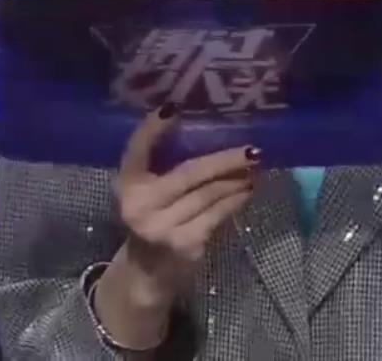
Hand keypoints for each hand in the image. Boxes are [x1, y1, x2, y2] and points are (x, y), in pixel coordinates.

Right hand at [95, 104, 257, 344]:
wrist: (147, 274)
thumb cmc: (153, 220)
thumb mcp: (149, 193)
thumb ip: (164, 167)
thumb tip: (214, 132)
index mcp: (127, 186)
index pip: (136, 151)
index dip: (151, 129)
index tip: (173, 107)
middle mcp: (140, 206)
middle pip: (189, 174)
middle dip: (224, 159)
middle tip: (252, 148)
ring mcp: (163, 228)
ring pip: (210, 194)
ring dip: (237, 178)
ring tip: (254, 166)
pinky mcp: (186, 244)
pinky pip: (219, 214)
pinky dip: (236, 200)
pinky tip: (247, 190)